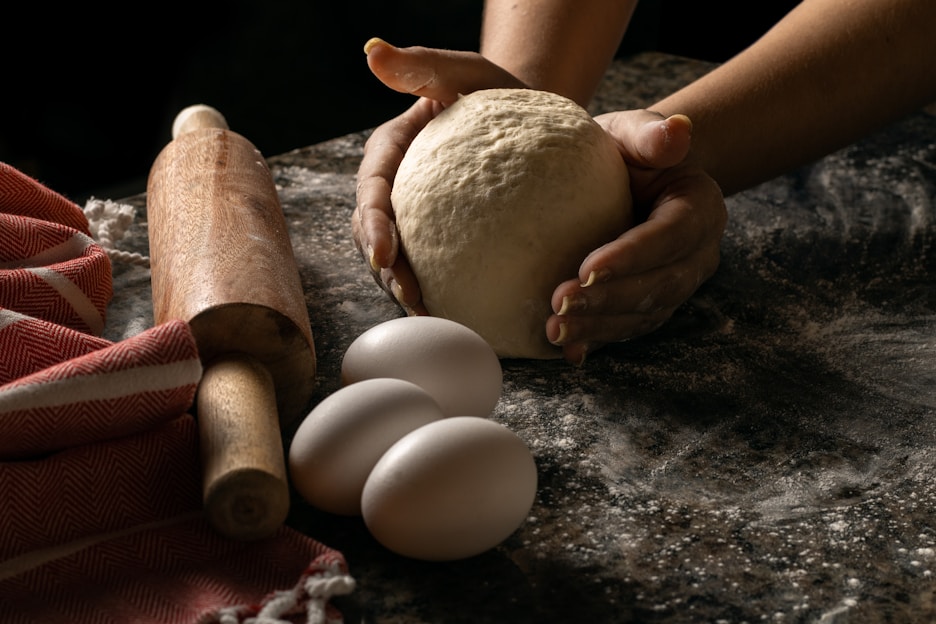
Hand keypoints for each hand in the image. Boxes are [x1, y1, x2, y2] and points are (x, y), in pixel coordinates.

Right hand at [353, 39, 524, 313]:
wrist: (531, 125)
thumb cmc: (497, 94)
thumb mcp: (465, 73)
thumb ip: (423, 66)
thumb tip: (373, 51)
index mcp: (391, 155)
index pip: (372, 192)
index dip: (374, 226)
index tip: (385, 253)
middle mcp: (398, 192)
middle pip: (376, 237)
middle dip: (387, 272)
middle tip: (410, 298)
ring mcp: (419, 220)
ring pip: (399, 261)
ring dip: (408, 291)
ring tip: (430, 314)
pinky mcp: (445, 240)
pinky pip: (435, 268)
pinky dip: (442, 292)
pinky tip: (463, 314)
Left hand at [545, 111, 726, 363]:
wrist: (626, 177)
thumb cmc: (624, 150)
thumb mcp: (632, 131)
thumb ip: (650, 132)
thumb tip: (677, 130)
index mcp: (699, 208)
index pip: (669, 236)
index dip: (632, 256)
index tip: (587, 268)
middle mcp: (696, 254)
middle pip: (659, 285)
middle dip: (609, 300)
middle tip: (560, 305)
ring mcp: (676, 284)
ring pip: (643, 314)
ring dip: (599, 327)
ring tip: (555, 331)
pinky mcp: (651, 304)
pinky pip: (627, 328)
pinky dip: (598, 341)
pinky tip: (567, 353)